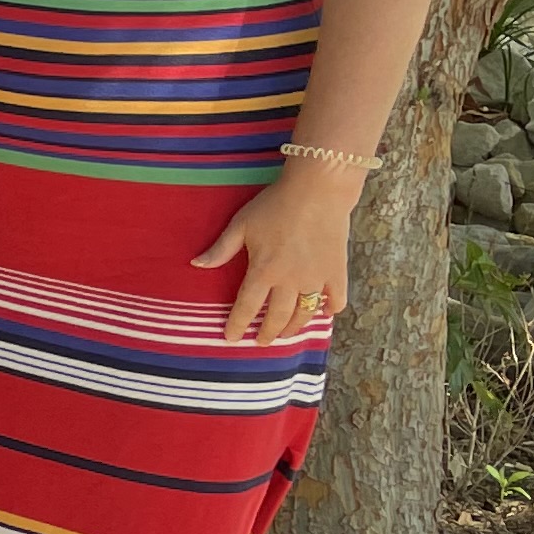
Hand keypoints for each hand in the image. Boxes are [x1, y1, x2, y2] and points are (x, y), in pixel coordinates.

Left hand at [191, 167, 356, 345]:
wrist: (318, 191)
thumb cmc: (275, 205)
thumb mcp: (241, 224)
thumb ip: (221, 249)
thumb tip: (196, 265)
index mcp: (264, 271)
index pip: (247, 307)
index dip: (237, 325)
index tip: (231, 338)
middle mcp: (290, 280)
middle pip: (277, 317)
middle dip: (268, 333)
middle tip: (261, 342)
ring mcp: (316, 278)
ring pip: (305, 313)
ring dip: (295, 327)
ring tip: (287, 333)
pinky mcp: (337, 271)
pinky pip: (336, 299)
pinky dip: (329, 309)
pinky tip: (322, 312)